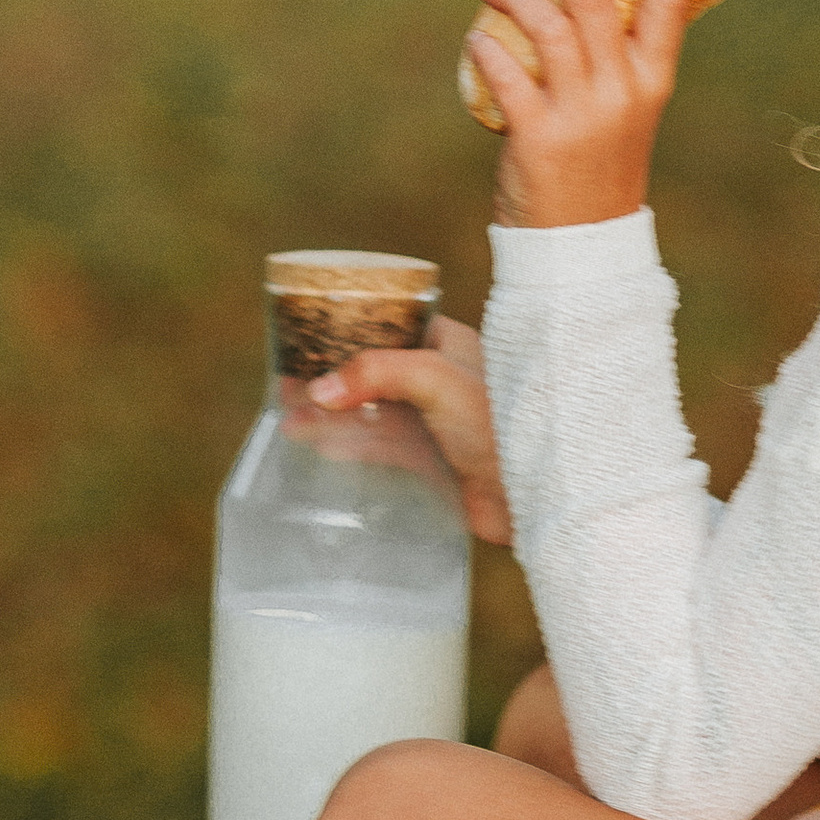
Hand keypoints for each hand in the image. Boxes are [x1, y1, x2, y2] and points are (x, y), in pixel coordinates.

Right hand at [309, 316, 509, 545]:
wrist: (531, 492)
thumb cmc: (498, 421)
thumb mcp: (434, 377)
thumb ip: (373, 374)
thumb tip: (318, 390)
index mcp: (450, 344)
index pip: (391, 328)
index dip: (350, 332)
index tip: (311, 338)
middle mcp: (442, 379)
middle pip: (374, 373)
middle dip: (331, 378)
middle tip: (288, 382)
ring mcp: (435, 421)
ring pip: (372, 411)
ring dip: (331, 413)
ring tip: (288, 417)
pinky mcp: (432, 461)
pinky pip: (380, 446)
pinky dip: (347, 441)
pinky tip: (316, 442)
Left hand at [465, 0, 685, 228]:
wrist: (582, 247)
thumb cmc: (599, 170)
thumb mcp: (627, 114)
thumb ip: (614, 65)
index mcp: (654, 81)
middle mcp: (624, 93)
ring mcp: (582, 116)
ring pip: (546, 27)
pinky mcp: (538, 139)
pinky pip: (507, 74)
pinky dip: (486, 48)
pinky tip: (476, 40)